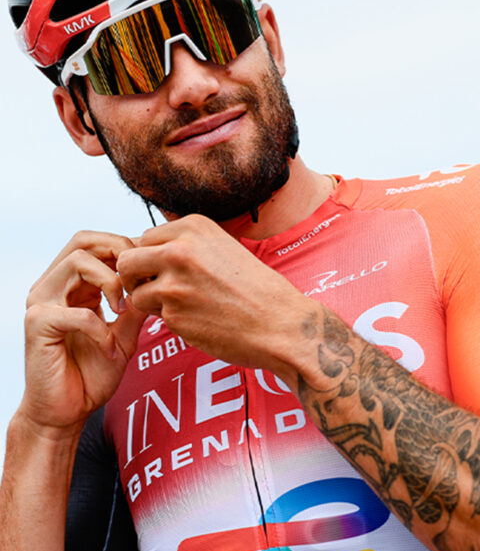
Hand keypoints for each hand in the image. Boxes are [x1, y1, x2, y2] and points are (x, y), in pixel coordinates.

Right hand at [22, 231, 146, 432]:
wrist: (67, 412)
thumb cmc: (92, 374)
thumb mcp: (126, 333)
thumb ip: (138, 305)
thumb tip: (159, 278)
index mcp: (72, 285)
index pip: (95, 243)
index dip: (126, 248)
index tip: (151, 270)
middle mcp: (53, 286)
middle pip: (83, 240)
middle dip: (118, 251)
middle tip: (139, 278)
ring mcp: (41, 302)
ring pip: (77, 262)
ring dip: (110, 281)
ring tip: (123, 309)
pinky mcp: (38, 325)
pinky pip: (77, 312)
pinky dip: (101, 329)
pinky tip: (109, 348)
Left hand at [116, 215, 311, 374]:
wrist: (281, 324)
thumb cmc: (258, 289)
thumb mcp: (223, 248)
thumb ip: (187, 245)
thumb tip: (148, 251)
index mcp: (194, 226)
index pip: (145, 237)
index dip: (150, 257)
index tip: (164, 271)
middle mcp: (179, 250)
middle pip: (127, 260)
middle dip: (135, 278)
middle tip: (153, 290)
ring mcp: (174, 283)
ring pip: (134, 292)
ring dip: (150, 303)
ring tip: (182, 307)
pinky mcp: (174, 314)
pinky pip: (154, 317)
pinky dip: (170, 321)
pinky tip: (198, 320)